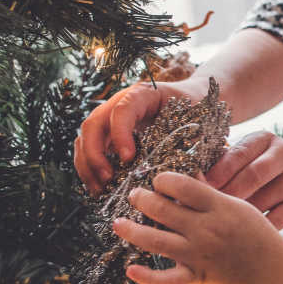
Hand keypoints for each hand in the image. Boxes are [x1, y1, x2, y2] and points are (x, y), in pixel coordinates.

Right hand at [74, 79, 205, 195]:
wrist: (191, 98)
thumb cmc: (195, 109)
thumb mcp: (197, 118)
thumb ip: (192, 139)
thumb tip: (191, 174)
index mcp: (144, 94)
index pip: (122, 110)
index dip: (120, 134)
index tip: (128, 158)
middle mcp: (120, 103)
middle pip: (94, 123)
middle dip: (95, 153)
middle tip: (107, 178)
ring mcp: (110, 117)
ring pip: (85, 137)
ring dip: (87, 165)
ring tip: (100, 189)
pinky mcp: (107, 132)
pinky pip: (88, 148)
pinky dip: (89, 169)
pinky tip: (99, 188)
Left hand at [113, 172, 282, 283]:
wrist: (269, 273)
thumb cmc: (258, 236)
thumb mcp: (240, 207)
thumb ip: (213, 195)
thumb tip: (187, 178)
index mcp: (219, 207)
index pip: (182, 185)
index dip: (164, 180)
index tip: (159, 180)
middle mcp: (205, 229)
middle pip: (162, 209)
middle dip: (142, 199)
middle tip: (135, 195)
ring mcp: (197, 254)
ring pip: (154, 240)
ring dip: (131, 230)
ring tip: (118, 223)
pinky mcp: (195, 276)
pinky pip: (165, 279)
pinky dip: (146, 277)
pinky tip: (130, 269)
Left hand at [205, 131, 282, 229]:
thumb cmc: (272, 171)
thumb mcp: (256, 155)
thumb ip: (229, 162)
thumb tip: (191, 181)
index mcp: (265, 139)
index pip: (238, 154)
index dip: (217, 173)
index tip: (196, 189)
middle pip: (251, 177)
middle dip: (226, 195)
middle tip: (203, 211)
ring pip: (260, 202)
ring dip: (237, 216)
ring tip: (216, 226)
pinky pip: (273, 221)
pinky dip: (255, 230)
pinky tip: (239, 235)